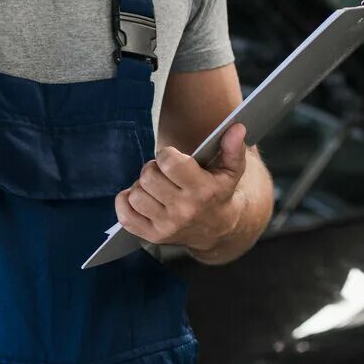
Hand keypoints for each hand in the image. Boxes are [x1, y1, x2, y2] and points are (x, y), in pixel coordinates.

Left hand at [115, 123, 247, 252]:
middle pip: (148, 177)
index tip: (173, 157)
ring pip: (136, 195)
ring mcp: (167, 226)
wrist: (218, 230)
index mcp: (202, 191)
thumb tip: (237, 128)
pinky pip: (126, 216)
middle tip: (164, 172)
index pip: (170, 163)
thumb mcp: (231, 170)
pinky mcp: (153, 236)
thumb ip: (233, 147)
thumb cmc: (219, 192)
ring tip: (155, 186)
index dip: (167, 154)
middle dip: (153, 168)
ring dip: (141, 186)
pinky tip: (140, 197)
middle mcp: (184, 210)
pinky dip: (126, 202)